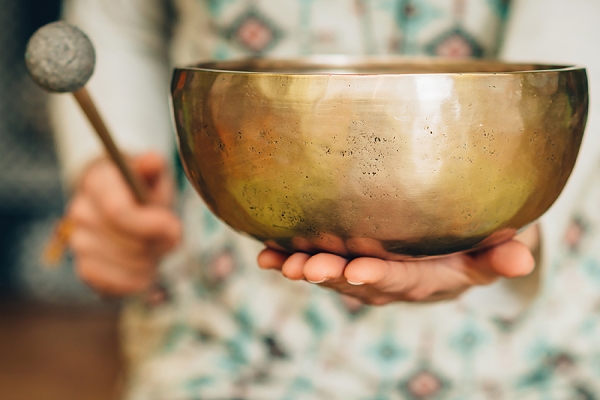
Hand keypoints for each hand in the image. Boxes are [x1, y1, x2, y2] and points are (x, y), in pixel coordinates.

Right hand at [66, 152, 181, 296]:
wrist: (125, 206)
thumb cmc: (143, 189)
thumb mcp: (153, 173)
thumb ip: (154, 167)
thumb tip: (152, 161)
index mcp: (98, 182)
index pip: (118, 211)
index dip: (151, 225)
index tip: (173, 226)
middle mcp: (80, 211)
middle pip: (125, 243)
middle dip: (156, 245)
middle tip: (168, 238)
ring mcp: (78, 241)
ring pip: (120, 265)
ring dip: (148, 263)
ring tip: (155, 250)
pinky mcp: (84, 268)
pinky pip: (109, 285)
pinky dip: (134, 281)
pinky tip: (145, 269)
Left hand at [257, 226, 537, 304]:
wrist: (445, 257)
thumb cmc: (469, 247)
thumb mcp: (488, 252)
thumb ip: (498, 257)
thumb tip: (523, 260)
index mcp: (422, 278)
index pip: (399, 279)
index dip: (378, 276)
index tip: (357, 271)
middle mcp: (387, 280)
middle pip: (355, 281)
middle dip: (329, 274)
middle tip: (303, 268)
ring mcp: (363, 273)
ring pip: (330, 274)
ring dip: (302, 268)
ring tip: (275, 263)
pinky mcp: (345, 260)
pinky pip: (314, 262)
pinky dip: (286, 258)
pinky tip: (262, 253)